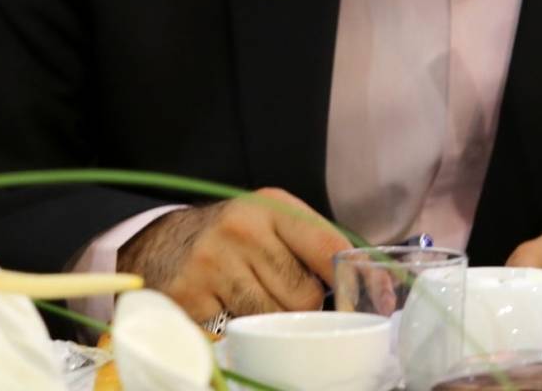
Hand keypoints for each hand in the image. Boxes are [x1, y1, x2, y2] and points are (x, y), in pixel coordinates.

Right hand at [117, 187, 350, 321]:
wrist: (162, 245)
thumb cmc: (233, 239)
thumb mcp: (271, 224)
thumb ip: (312, 246)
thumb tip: (369, 286)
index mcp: (272, 206)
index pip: (328, 245)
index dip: (357, 279)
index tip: (378, 301)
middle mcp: (243, 228)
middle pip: (303, 294)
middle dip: (305, 310)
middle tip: (289, 305)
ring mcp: (213, 263)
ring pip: (271, 318)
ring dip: (272, 326)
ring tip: (257, 308)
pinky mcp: (189, 299)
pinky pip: (234, 335)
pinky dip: (238, 336)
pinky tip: (228, 316)